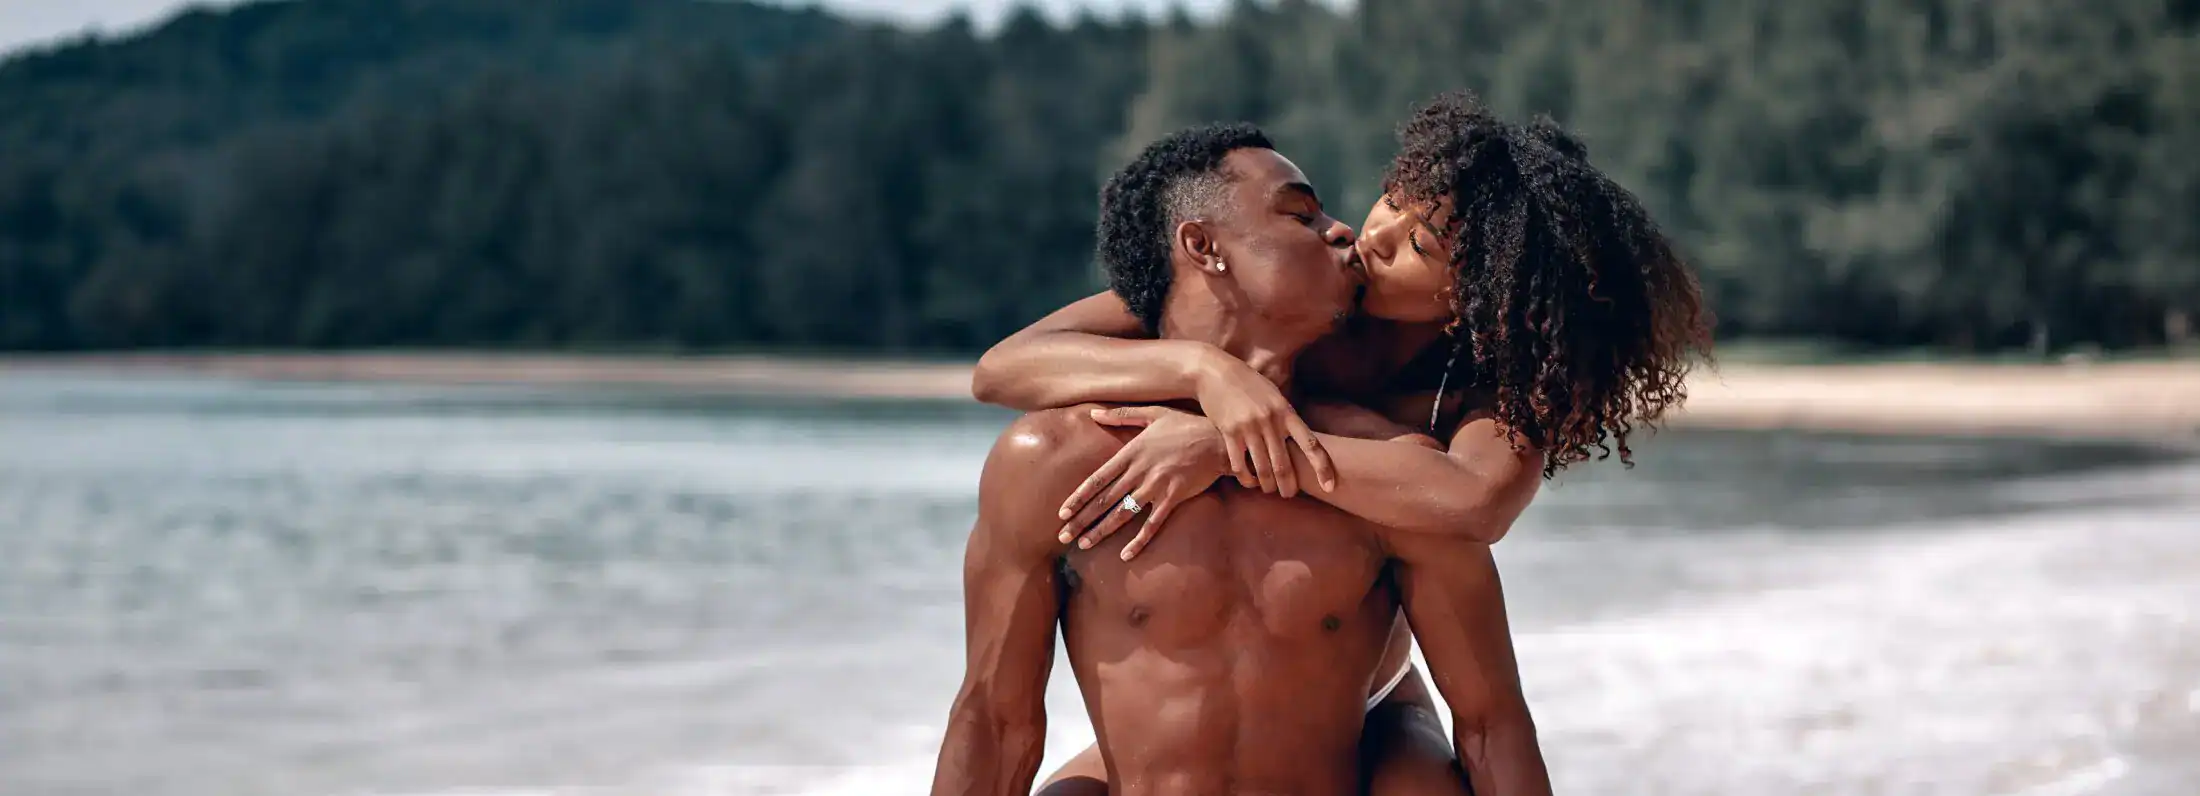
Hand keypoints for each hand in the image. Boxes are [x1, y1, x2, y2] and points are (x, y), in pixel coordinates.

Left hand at [1055, 406, 1228, 559]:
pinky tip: (1126, 555)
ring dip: (1101, 530)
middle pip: (1105, 500)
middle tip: (1063, 536)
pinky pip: (1153, 524)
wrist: (1219, 439)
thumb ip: (1121, 415)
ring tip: (1084, 544)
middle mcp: (1139, 471)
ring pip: (1123, 513)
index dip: (1078, 497)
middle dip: (1082, 519)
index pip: (1097, 479)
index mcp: (1131, 452)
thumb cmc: (1186, 425)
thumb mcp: (1153, 413)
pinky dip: (1139, 540)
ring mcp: (1156, 486)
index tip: (1062, 513)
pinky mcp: (1174, 498)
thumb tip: (1093, 413)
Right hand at [1190, 350, 1335, 496]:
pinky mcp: (1229, 432)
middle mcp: (1270, 420)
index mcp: (1286, 412)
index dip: (1322, 467)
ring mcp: (1249, 427)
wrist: (1214, 371)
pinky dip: (1246, 478)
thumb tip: (1300, 438)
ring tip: (1269, 490)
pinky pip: (1240, 465)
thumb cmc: (1248, 384)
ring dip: (1267, 485)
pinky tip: (1249, 482)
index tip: (1330, 486)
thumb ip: (1286, 416)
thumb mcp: (1274, 395)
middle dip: (1289, 486)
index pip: (1311, 444)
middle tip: (1289, 495)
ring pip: (1262, 468)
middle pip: (1284, 464)